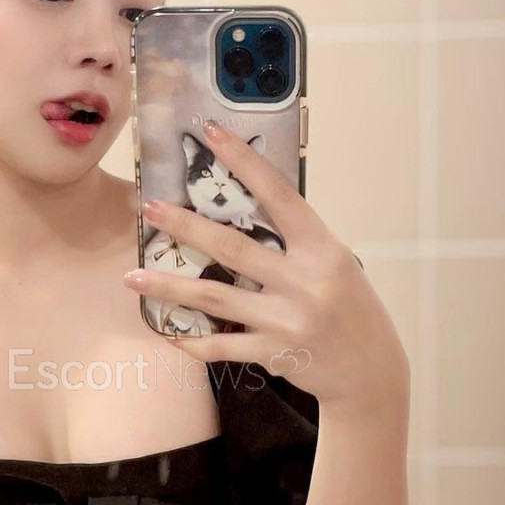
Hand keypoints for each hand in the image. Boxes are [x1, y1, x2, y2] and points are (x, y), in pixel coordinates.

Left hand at [123, 119, 409, 417]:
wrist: (371, 371)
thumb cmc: (351, 310)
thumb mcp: (335, 265)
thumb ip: (296, 244)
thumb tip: (246, 212)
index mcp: (322, 249)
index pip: (278, 195)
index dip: (243, 162)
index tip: (210, 133)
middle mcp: (304, 281)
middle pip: (232, 247)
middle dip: (185, 226)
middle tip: (148, 209)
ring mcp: (287, 319)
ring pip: (215, 297)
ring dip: (169, 287)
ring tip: (132, 277)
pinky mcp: (274, 352)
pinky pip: (222, 344)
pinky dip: (194, 340)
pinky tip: (169, 332)